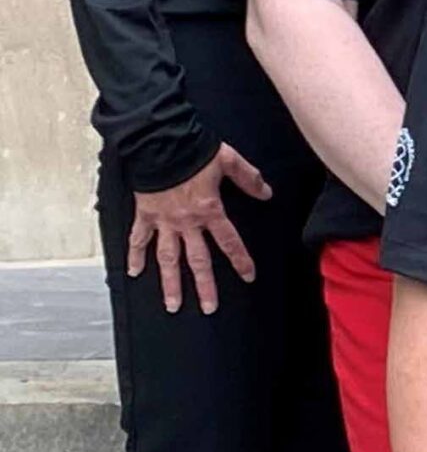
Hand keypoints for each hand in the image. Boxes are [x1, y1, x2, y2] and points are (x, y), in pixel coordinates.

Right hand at [127, 144, 269, 314]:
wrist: (160, 143)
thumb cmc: (195, 150)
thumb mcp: (229, 160)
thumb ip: (249, 179)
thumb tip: (267, 193)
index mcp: (209, 210)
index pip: (229, 241)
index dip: (240, 260)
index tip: (248, 277)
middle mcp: (186, 222)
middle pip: (198, 260)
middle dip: (204, 286)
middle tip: (209, 308)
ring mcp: (163, 222)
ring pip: (167, 259)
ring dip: (170, 283)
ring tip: (173, 305)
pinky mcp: (144, 215)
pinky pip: (138, 240)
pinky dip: (135, 256)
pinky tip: (134, 273)